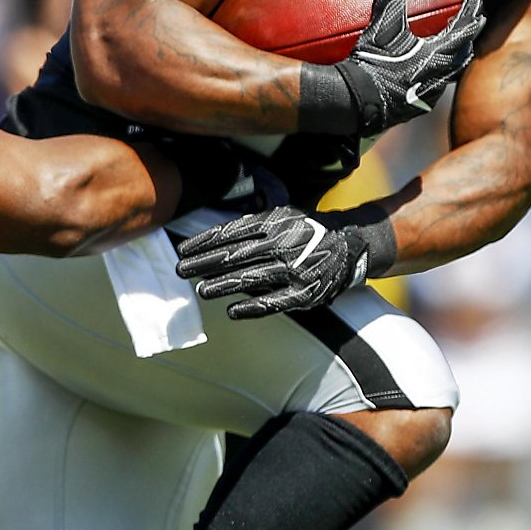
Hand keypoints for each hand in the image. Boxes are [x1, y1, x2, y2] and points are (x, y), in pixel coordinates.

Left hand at [176, 205, 396, 318]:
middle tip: (182, 271)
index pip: (231, 233)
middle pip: (236, 255)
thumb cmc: (306, 231)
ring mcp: (294, 269)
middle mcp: (284, 244)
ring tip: (200, 291)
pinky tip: (231, 312)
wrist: (348, 244)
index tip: (183, 251)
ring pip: (251, 278)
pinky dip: (251, 307)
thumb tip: (213, 240)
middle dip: (205, 264)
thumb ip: (251, 226)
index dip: (204, 243)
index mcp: (275, 223)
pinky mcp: (305, 292)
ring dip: (222, 285)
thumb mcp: (282, 217)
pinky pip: (274, 302)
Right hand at [334, 0, 485, 134]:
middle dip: (469, 29)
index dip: (471, 3)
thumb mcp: (382, 27)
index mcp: (439, 53)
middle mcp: (441, 74)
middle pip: (467, 48)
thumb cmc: (372, 64)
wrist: (357, 102)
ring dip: (455, 50)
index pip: (467, 23)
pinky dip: (439, 68)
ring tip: (449, 39)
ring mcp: (432, 92)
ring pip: (454, 68)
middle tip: (466, 15)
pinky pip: (439, 83)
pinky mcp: (420, 105)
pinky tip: (426, 66)